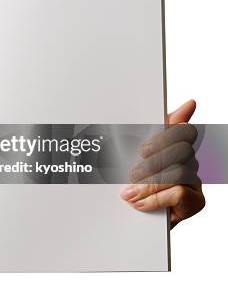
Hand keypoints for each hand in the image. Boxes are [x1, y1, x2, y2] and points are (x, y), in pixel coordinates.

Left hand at [120, 100, 204, 227]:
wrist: (129, 221)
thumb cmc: (132, 184)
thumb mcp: (129, 156)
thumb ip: (149, 130)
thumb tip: (185, 104)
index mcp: (172, 145)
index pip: (181, 130)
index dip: (167, 134)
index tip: (143, 149)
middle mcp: (187, 160)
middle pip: (181, 150)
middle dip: (153, 163)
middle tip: (131, 174)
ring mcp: (194, 180)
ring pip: (178, 172)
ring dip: (149, 184)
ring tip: (129, 193)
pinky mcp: (196, 201)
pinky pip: (180, 192)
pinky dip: (156, 198)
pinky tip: (140, 203)